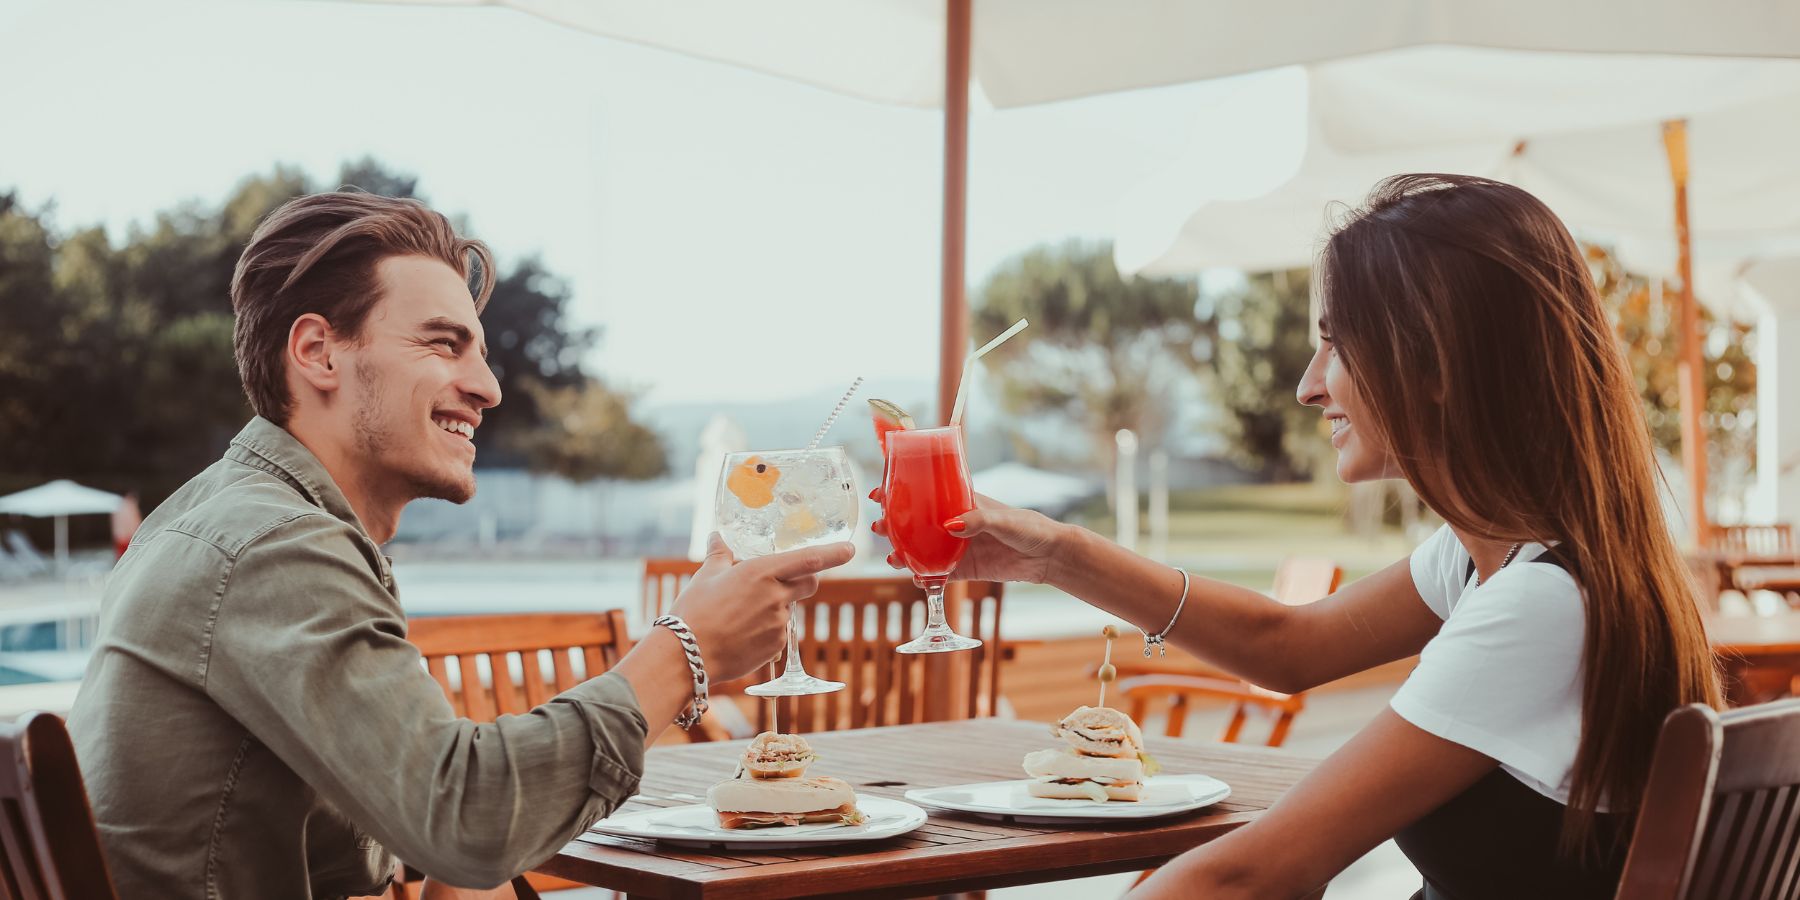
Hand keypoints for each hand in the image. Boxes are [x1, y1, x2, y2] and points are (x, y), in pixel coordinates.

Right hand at [668, 533, 854, 681]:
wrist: (687, 656)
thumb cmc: (694, 611)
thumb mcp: (707, 576)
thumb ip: (720, 554)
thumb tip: (718, 536)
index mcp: (762, 572)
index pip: (809, 559)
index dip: (834, 553)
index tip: (851, 549)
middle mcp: (776, 597)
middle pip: (808, 584)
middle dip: (803, 580)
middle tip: (781, 581)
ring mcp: (778, 624)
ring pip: (788, 609)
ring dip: (775, 607)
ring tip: (741, 614)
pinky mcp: (775, 647)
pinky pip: (778, 633)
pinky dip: (767, 629)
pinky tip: (741, 633)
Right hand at [870, 491, 1066, 584]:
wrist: (1048, 556)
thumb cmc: (1028, 527)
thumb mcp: (1003, 519)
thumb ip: (977, 520)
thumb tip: (950, 526)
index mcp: (960, 503)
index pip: (925, 494)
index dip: (901, 493)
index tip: (879, 494)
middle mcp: (954, 524)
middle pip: (916, 524)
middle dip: (894, 527)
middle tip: (879, 529)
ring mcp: (957, 548)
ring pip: (922, 550)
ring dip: (904, 554)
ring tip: (892, 558)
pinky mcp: (965, 570)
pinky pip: (938, 575)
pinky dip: (925, 578)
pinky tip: (917, 579)